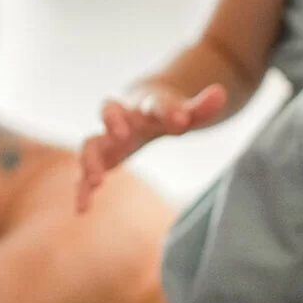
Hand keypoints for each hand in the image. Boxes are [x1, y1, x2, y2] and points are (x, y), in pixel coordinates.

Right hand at [77, 83, 226, 211]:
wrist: (136, 108)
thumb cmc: (163, 114)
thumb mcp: (185, 112)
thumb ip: (200, 107)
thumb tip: (220, 93)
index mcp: (145, 105)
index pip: (154, 103)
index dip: (167, 110)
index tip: (180, 121)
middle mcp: (120, 118)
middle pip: (109, 109)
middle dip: (113, 120)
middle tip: (123, 135)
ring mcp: (106, 138)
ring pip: (91, 143)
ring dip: (91, 159)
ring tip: (97, 181)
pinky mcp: (99, 159)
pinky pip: (84, 173)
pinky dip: (82, 190)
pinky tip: (82, 210)